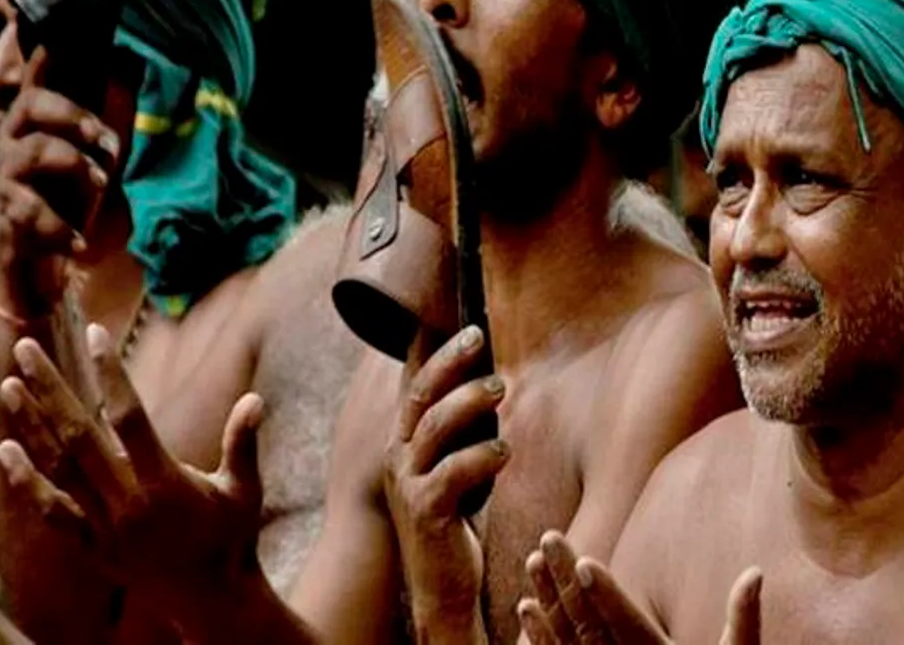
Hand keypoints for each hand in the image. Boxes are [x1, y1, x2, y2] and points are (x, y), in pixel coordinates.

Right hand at [0, 48, 119, 318]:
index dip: (44, 51)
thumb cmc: (79, 192)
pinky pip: (27, 211)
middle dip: (71, 114)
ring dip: (73, 165)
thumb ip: (112, 104)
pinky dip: (61, 229)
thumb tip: (128, 58)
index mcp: (43, 119)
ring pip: (29, 152)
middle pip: (29, 104)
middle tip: (108, 138)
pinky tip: (83, 244)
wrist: (57, 257)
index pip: (38, 74)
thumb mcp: (104, 147)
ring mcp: (9, 176)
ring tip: (102, 184)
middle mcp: (18, 140)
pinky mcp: (8, 215)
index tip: (64, 35)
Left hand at [0, 324, 264, 631]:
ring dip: (31, 424)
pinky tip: (8, 452)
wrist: (211, 600)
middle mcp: (127, 501)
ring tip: (9, 385)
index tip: (96, 335)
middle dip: (51, 389)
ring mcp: (105, 525)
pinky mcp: (93, 546)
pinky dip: (27, 482)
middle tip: (28, 349)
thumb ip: (243, 443)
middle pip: (79, 435)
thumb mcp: (244, 489)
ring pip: (59, 467)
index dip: (111, 374)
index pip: (130, 416)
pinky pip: (52, 511)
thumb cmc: (233, 537)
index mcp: (165, 482)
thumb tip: (255, 400)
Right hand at [382, 325, 507, 639]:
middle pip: (420, 394)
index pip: (414, 384)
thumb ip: (462, 430)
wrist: (441, 584)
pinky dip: (480, 457)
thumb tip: (490, 381)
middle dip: (449, 360)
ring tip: (500, 387)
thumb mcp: (453, 466)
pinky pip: (451, 474)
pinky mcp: (425, 512)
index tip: (456, 318)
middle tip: (480, 336)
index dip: (431, 349)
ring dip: (468, 402)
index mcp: (405, 441)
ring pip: (433, 427)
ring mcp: (408, 484)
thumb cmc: (454, 518)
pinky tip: (503, 450)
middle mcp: (399, 456)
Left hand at [517, 532, 761, 644]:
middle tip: (548, 539)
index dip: (606, 595)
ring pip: (567, 643)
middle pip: (589, 626)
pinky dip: (540, 638)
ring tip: (532, 564)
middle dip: (566, 582)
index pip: (629, 626)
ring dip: (547, 602)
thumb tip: (756, 571)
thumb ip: (744, 620)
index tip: (584, 561)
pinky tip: (526, 609)